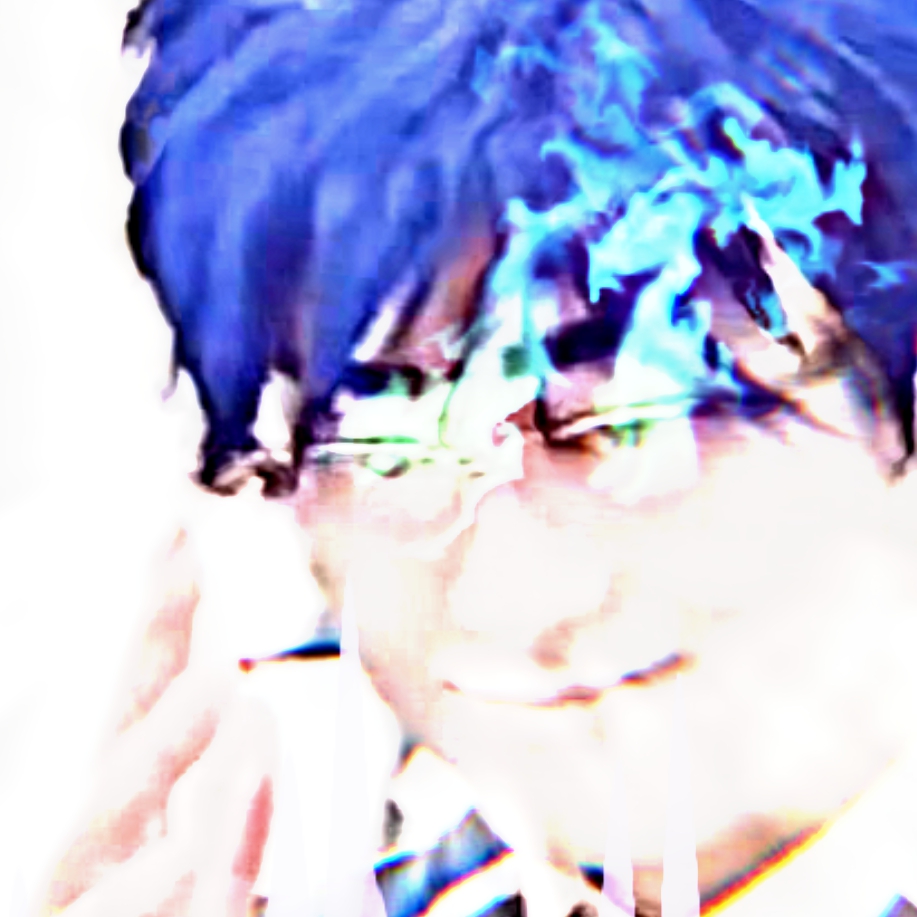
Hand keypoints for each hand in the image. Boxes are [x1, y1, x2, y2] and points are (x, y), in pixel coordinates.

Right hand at [39, 527, 275, 916]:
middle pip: (119, 722)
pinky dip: (152, 890)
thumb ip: (238, 805)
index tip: (180, 537)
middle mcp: (97, 845)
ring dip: (160, 749)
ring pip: (102, 818)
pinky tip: (188, 850)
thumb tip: (251, 713)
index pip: (152, 696)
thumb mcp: (218, 873)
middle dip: (148, 637)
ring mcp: (73, 899)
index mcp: (139, 814)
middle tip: (180, 553)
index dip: (165, 616)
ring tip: (222, 682)